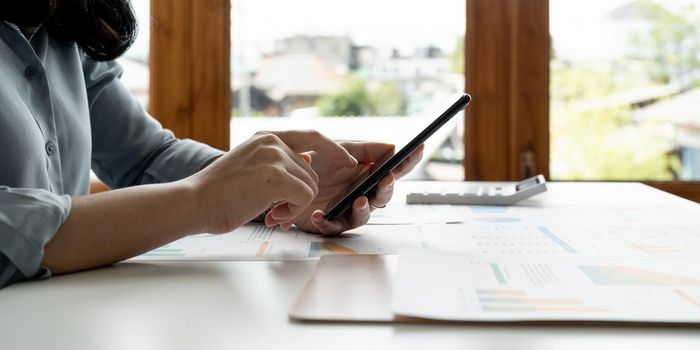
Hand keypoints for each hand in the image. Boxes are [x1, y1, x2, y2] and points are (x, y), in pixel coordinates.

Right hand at [185, 130, 356, 233]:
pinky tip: (272, 215)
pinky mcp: (277, 176)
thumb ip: (278, 161)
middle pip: (312, 173)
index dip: (334, 149)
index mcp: (266, 137)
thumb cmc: (219, 192)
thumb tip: (308, 161)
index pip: (312, 136)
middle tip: (275, 210)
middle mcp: (272, 142)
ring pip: (310, 187)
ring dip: (294, 206)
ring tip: (269, 212)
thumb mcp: (251, 166)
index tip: (349, 160)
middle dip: (299, 196)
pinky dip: (292, 213)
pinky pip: (304, 198)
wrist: (194, 202)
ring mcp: (275, 157)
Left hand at [265, 141, 423, 234]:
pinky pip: (333, 226)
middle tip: (384, 179)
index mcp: (368, 175)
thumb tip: (393, 146)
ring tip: (357, 200)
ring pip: (364, 215)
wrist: (286, 176)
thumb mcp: (339, 150)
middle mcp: (362, 193)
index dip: (408, 160)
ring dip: (363, 209)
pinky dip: (328, 222)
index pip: (394, 169)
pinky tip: (320, 214)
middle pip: (383, 195)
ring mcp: (348, 210)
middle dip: (386, 188)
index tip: (418, 149)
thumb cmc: (315, 164)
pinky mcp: (330, 223)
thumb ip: (365, 149)